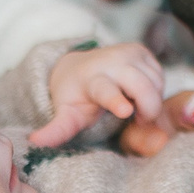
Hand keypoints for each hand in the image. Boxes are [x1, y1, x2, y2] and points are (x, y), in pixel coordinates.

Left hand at [26, 43, 164, 149]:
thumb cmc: (75, 98)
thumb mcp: (66, 115)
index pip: (105, 90)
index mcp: (91, 80)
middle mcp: (111, 61)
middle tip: (141, 121)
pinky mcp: (141, 50)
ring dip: (152, 100)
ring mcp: (128, 52)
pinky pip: (161, 76)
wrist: (78, 67)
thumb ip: (56, 130)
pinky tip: (139, 93)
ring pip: (156, 83)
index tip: (126, 111)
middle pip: (142, 87)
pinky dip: (156, 89)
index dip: (116, 100)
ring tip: (135, 106)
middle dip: (150, 108)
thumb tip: (33, 142)